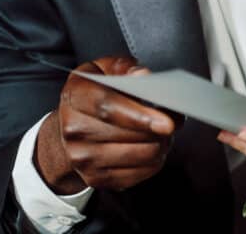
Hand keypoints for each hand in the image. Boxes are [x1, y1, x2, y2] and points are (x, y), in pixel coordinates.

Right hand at [35, 56, 178, 193]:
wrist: (70, 126)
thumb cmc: (94, 91)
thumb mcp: (105, 69)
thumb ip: (125, 68)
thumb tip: (143, 76)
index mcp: (75, 95)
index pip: (108, 108)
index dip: (140, 116)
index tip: (167, 122)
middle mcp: (73, 129)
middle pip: (125, 135)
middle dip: (158, 131)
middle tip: (176, 121)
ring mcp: (81, 157)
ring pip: (135, 156)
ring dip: (160, 146)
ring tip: (165, 134)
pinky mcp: (94, 178)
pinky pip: (135, 175)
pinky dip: (153, 163)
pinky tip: (155, 148)